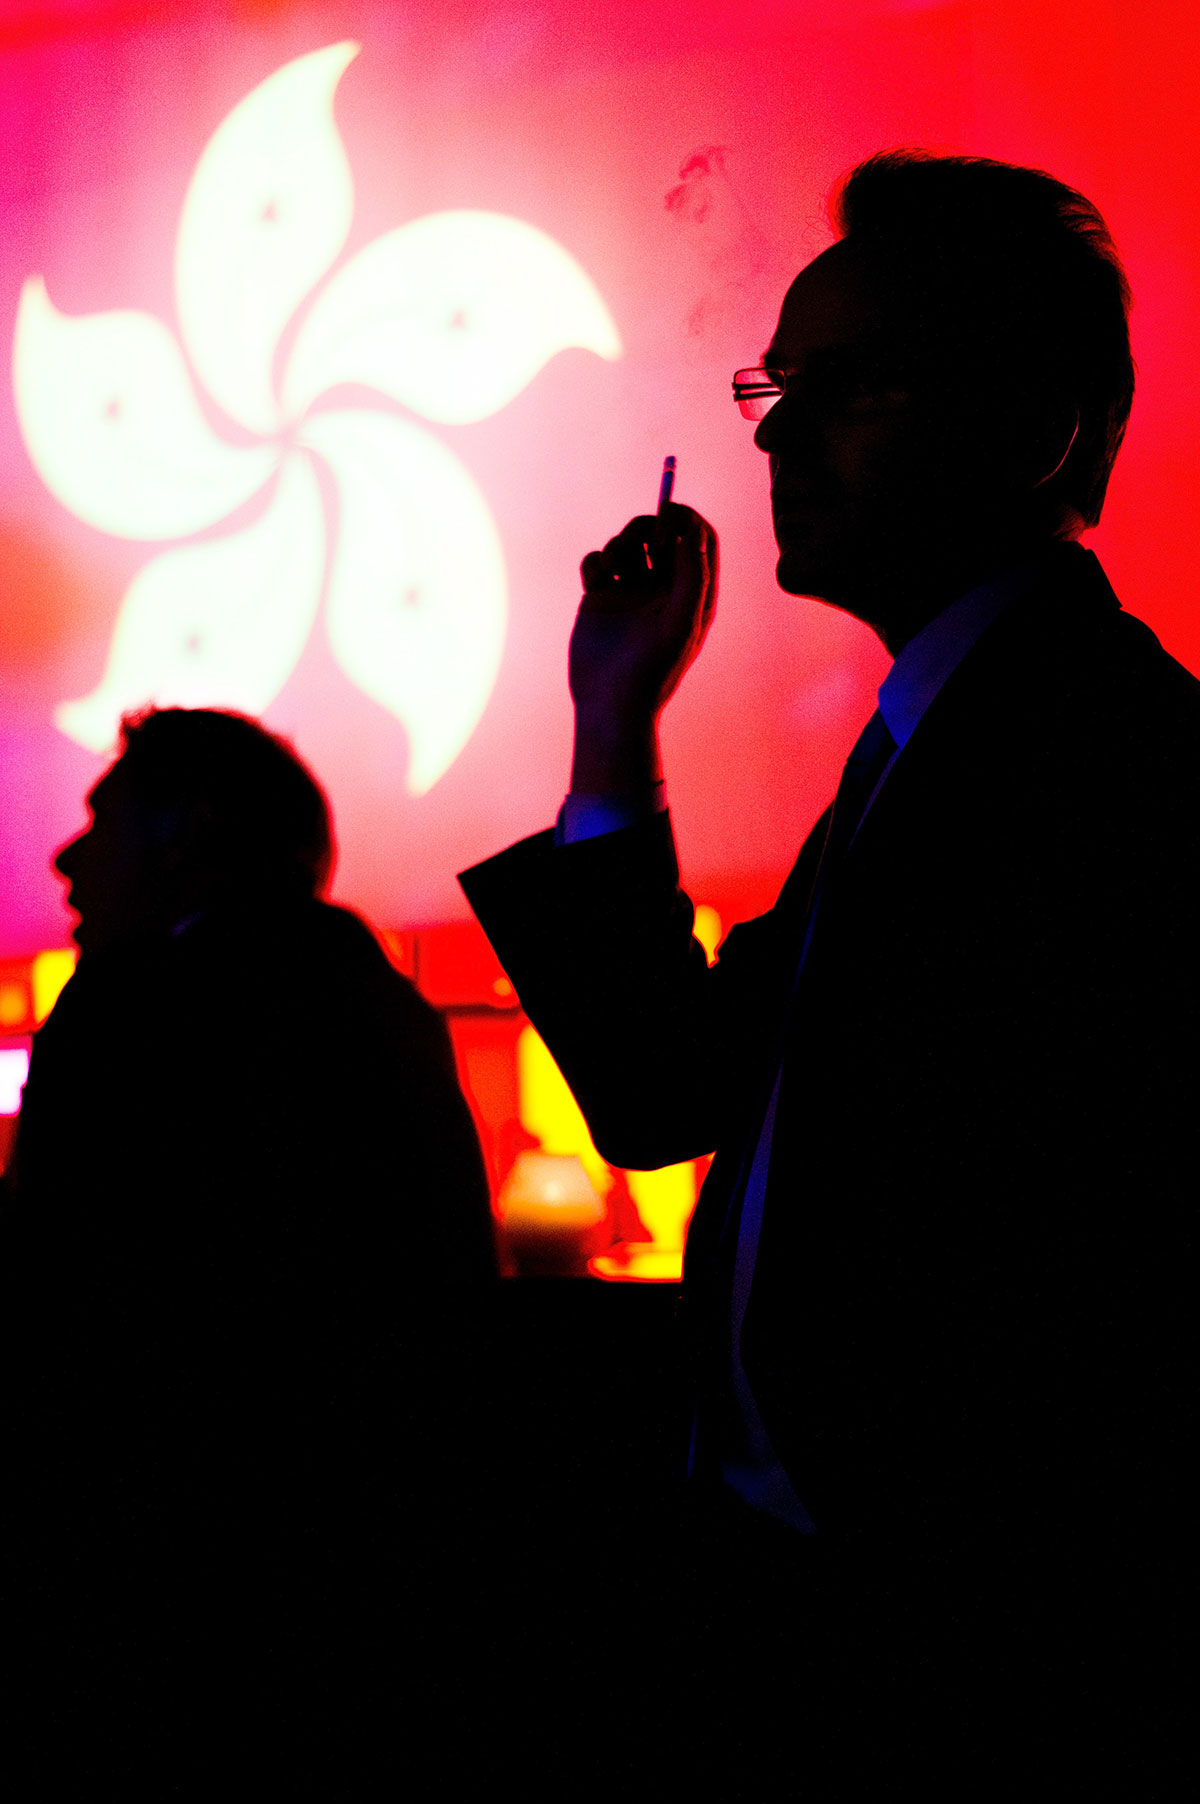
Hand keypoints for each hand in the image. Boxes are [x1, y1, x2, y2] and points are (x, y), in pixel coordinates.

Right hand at [568, 504, 717, 792]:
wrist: (609, 705)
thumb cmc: (652, 672)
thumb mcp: (680, 625)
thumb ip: (691, 579)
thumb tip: (692, 536)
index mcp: (693, 592)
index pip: (699, 538)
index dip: (686, 519)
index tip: (670, 518)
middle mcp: (664, 587)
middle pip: (660, 532)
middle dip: (648, 527)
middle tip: (644, 540)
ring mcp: (631, 591)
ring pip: (627, 542)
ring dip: (619, 545)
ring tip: (614, 572)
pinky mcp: (600, 597)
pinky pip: (597, 560)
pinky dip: (594, 563)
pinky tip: (596, 584)